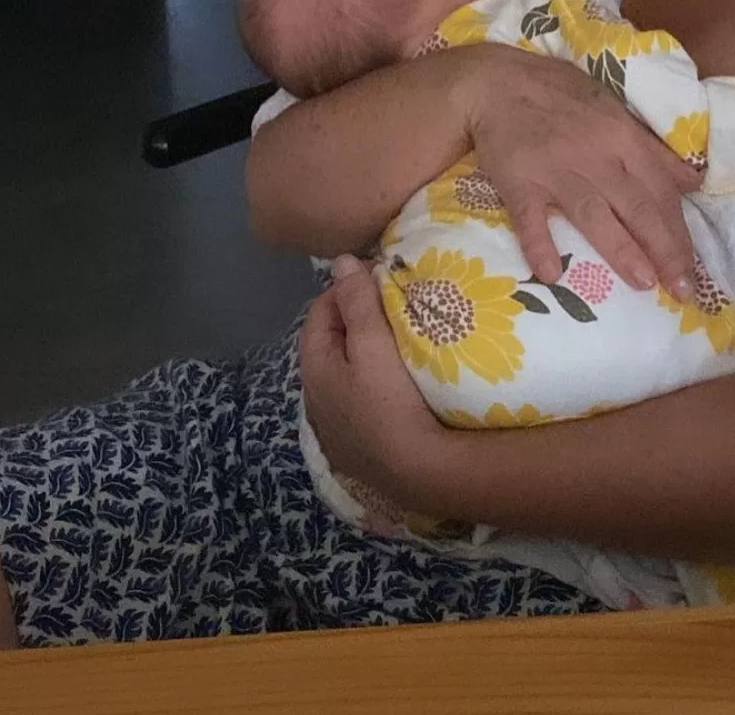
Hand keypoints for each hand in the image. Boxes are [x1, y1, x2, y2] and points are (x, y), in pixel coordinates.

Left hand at [299, 257, 446, 505]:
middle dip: (353, 319)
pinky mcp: (358, 448)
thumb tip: (341, 262)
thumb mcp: (373, 344)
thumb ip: (356, 301)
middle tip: (389, 303)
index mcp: (313, 369)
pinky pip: (358, 400)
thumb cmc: (392, 401)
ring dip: (363, 352)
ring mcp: (336, 429)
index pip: (319, 312)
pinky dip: (370, 381)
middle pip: (330, 344)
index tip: (377, 276)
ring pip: (344, 373)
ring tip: (395, 338)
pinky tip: (394, 383)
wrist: (420, 472)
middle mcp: (315, 399)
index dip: (345, 288)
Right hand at [462, 46, 699, 292]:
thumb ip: (653, 149)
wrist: (497, 82)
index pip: (661, 191)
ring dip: (620, 249)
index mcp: (623, 138)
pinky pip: (530, 217)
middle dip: (664, 251)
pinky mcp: (519, 181)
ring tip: (643, 284)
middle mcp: (596, 156)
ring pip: (594, 214)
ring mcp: (556, 170)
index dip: (680, 232)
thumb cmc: (560, 95)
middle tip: (682, 291)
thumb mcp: (615, 109)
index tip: (693, 269)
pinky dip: (539, 245)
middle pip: (637, 208)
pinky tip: (550, 274)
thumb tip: (693, 182)